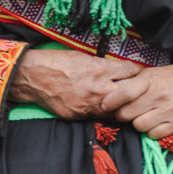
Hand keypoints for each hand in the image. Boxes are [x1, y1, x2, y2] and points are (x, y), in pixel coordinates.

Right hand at [8, 49, 141, 119]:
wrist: (33, 77)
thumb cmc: (57, 62)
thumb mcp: (84, 57)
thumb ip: (101, 66)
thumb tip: (114, 71)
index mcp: (101, 70)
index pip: (131, 72)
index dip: (137, 72)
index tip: (139, 73)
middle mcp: (98, 89)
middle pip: (128, 95)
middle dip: (132, 92)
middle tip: (135, 91)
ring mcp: (89, 105)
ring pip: (114, 110)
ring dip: (117, 106)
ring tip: (117, 102)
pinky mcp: (78, 116)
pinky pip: (94, 116)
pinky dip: (97, 111)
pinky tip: (95, 106)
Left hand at [101, 64, 172, 139]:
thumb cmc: (172, 79)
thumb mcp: (152, 73)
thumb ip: (133, 83)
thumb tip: (110, 93)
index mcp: (151, 80)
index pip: (124, 93)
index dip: (111, 102)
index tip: (106, 105)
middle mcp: (159, 96)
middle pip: (127, 114)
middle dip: (123, 114)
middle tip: (127, 111)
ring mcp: (169, 111)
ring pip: (138, 126)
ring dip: (137, 123)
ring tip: (143, 116)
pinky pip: (153, 135)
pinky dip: (151, 131)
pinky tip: (154, 122)